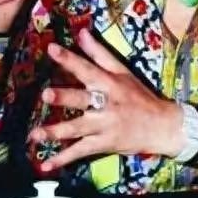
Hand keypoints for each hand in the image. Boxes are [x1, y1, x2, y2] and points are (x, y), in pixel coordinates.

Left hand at [28, 28, 183, 170]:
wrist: (162, 126)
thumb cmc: (140, 96)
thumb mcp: (123, 72)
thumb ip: (99, 53)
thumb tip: (82, 33)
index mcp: (110, 83)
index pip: (87, 68)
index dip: (70, 59)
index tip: (52, 49)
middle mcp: (107, 104)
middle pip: (83, 99)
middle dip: (64, 97)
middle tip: (46, 95)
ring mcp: (105, 126)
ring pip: (78, 128)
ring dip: (56, 132)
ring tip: (36, 134)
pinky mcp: (104, 144)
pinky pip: (81, 151)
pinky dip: (63, 159)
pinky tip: (46, 164)